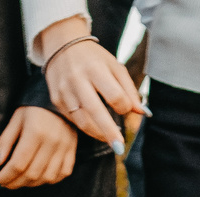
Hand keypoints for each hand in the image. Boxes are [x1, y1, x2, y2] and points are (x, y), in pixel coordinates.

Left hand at [0, 107, 80, 188]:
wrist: (62, 99)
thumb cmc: (35, 108)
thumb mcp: (16, 119)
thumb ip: (6, 141)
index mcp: (35, 132)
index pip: (18, 164)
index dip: (4, 177)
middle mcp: (52, 142)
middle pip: (31, 174)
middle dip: (14, 183)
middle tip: (4, 184)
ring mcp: (65, 148)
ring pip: (46, 178)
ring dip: (30, 184)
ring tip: (19, 180)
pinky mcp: (73, 151)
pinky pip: (62, 174)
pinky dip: (49, 180)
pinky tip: (38, 177)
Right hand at [40, 25, 143, 148]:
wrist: (62, 45)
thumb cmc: (94, 58)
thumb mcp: (114, 66)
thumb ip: (129, 90)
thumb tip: (143, 113)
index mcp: (95, 69)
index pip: (114, 95)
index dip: (123, 106)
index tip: (125, 109)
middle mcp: (77, 79)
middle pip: (95, 111)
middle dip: (108, 132)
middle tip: (119, 148)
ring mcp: (64, 91)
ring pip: (82, 121)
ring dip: (97, 134)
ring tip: (109, 140)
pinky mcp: (56, 100)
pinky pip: (73, 120)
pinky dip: (86, 126)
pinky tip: (95, 127)